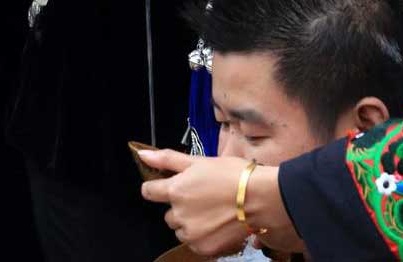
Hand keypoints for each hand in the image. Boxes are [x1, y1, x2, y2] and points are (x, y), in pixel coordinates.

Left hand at [140, 149, 299, 257]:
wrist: (259, 198)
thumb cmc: (232, 175)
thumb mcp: (199, 161)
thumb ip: (168, 159)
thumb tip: (143, 154)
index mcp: (176, 190)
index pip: (149, 191)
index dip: (155, 187)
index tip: (165, 186)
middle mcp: (179, 215)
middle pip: (169, 213)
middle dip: (180, 206)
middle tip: (201, 196)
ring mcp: (192, 234)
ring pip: (181, 229)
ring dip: (190, 222)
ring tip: (212, 211)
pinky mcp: (204, 248)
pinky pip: (195, 243)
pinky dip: (202, 236)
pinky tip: (217, 223)